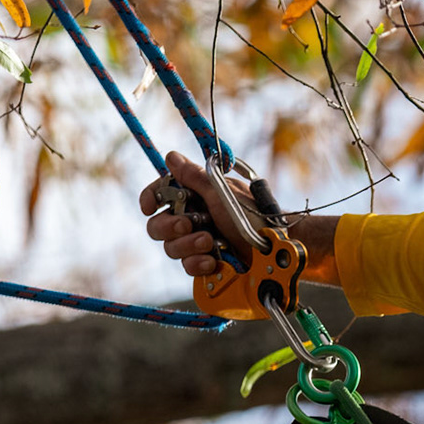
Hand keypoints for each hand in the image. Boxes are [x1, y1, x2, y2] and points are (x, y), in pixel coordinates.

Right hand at [138, 150, 259, 276]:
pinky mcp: (206, 262)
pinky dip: (198, 263)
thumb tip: (171, 157)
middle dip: (170, 227)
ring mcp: (198, 241)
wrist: (273, 247)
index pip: (160, 195)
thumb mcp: (221, 192)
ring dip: (188, 245)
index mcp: (194, 196)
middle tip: (188, 225)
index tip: (149, 207)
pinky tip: (213, 261)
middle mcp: (193, 218)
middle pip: (158, 226)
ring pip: (171, 248)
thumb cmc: (251, 214)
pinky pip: (188, 266)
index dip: (150, 199)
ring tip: (210, 242)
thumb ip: (194, 177)